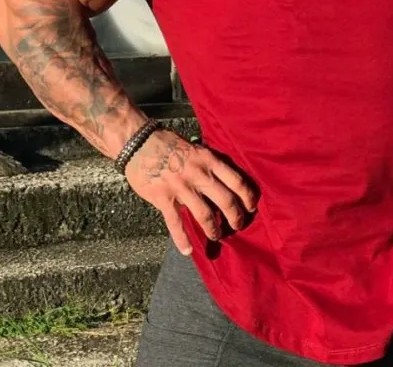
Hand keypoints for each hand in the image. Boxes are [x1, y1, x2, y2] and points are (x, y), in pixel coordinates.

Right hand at [124, 129, 257, 255]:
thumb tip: (226, 181)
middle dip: (236, 217)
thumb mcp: (197, 149)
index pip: (237, 181)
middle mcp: (199, 175)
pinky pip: (175, 223)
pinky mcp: (163, 198)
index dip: (248, 197)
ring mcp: (181, 188)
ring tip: (217, 236)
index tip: (251, 206)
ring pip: (205, 215)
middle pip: (226, 201)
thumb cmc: (171, 144)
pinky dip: (182, 239)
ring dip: (214, 229)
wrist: (140, 142)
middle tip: (239, 225)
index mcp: (209, 160)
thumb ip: (210, 164)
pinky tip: (188, 250)